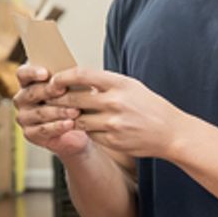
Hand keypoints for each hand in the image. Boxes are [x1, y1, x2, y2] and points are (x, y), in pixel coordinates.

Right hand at [12, 64, 90, 157]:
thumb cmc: (73, 100)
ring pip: (39, 112)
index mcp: (28, 82)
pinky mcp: (30, 134)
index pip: (23, 73)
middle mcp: (22, 99)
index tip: (46, 73)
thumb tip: (73, 71)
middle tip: (64, 90)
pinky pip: (43, 130)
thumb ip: (66, 79)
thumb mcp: (70, 86)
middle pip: (31, 93)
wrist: (77, 127)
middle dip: (48, 91)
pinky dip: (58, 127)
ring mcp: (24, 117)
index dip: (32, 72)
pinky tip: (70, 124)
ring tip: (75, 111)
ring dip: (58, 111)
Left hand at [52, 68, 184, 159]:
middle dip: (57, 99)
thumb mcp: (131, 86)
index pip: (82, 75)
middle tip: (47, 98)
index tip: (54, 80)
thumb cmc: (149, 106)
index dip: (63, 77)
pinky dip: (84, 130)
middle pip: (74, 99)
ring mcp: (113, 123)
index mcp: (119, 84)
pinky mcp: (112, 140)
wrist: (170, 132)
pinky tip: (83, 126)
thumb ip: (105, 83)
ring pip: (77, 120)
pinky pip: (89, 134)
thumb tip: (76, 79)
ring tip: (61, 113)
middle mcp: (115, 102)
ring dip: (68, 117)